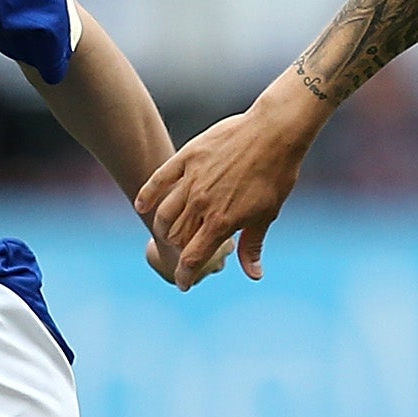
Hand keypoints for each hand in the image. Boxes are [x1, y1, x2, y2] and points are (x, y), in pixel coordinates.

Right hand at [134, 98, 318, 289]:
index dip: (185, 275)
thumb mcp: (267, 215)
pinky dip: (147, 195)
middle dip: (179, 250)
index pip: (193, 258)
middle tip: (187, 250)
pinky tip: (141, 206)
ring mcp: (192, 180)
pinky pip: (159, 180)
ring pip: (164, 213)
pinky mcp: (187, 158)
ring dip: (163, 228)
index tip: (184, 283)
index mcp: (222, 222)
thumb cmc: (275, 175)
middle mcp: (201, 204)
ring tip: (168, 232)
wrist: (274, 133)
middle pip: (176, 237)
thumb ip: (253, 246)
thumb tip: (253, 275)